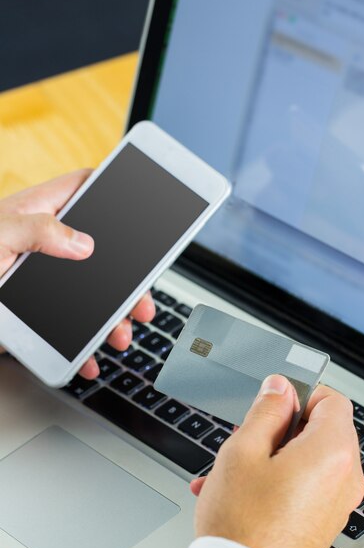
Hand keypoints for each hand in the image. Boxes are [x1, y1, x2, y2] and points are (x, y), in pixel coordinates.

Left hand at [0, 170, 154, 378]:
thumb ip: (38, 230)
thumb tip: (83, 242)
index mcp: (37, 214)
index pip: (82, 190)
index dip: (111, 189)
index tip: (140, 201)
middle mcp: (44, 244)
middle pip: (100, 253)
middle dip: (127, 280)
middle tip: (142, 301)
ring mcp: (44, 279)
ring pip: (90, 295)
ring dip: (112, 318)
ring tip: (120, 335)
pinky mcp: (37, 311)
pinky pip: (68, 327)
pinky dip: (83, 345)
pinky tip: (90, 358)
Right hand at [190, 376, 363, 547]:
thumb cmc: (242, 524)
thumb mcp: (244, 450)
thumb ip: (266, 410)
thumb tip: (280, 388)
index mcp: (331, 452)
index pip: (333, 400)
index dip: (301, 393)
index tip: (275, 399)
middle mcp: (343, 477)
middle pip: (321, 428)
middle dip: (281, 425)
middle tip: (248, 435)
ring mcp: (336, 501)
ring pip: (307, 456)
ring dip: (272, 452)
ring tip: (233, 466)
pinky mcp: (324, 518)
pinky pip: (305, 482)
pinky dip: (277, 476)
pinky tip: (240, 487)